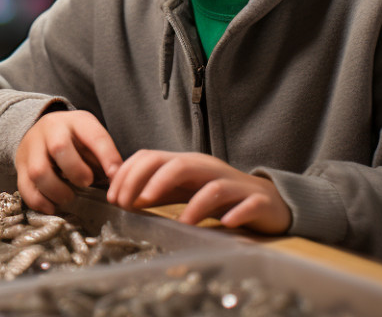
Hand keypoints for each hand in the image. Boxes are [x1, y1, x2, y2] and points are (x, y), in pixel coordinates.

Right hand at [15, 110, 122, 212]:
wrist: (39, 130)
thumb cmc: (73, 139)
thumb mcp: (90, 137)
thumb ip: (103, 157)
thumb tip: (117, 183)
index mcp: (76, 121)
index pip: (94, 136)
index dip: (107, 156)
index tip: (116, 176)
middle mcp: (51, 130)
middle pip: (59, 148)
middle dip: (76, 170)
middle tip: (86, 182)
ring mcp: (32, 147)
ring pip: (38, 171)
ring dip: (57, 190)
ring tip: (69, 197)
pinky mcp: (20, 165)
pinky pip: (25, 187)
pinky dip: (39, 201)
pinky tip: (52, 207)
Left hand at [107, 150, 289, 233]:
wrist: (266, 201)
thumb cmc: (219, 197)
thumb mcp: (183, 190)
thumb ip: (156, 191)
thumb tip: (124, 197)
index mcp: (187, 164)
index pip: (153, 158)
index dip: (130, 175)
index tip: (115, 198)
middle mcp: (208, 169)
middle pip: (178, 166)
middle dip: (152, 184)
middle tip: (133, 206)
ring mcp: (233, 184)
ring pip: (213, 187)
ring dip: (195, 205)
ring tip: (181, 221)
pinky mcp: (256, 201)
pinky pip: (247, 204)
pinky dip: (236, 213)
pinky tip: (226, 224)